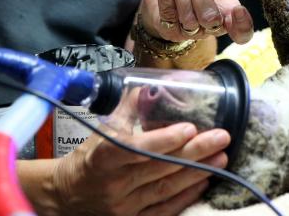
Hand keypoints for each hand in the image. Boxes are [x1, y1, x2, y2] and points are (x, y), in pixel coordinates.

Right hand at [50, 122, 229, 215]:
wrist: (66, 197)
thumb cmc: (90, 159)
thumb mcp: (103, 130)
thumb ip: (128, 109)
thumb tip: (151, 86)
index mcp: (104, 157)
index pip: (136, 148)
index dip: (164, 140)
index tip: (189, 128)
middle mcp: (114, 184)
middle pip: (160, 168)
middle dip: (195, 153)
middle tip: (221, 138)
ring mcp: (124, 207)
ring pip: (165, 190)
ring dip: (197, 174)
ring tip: (221, 158)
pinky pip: (164, 211)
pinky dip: (186, 197)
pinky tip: (204, 182)